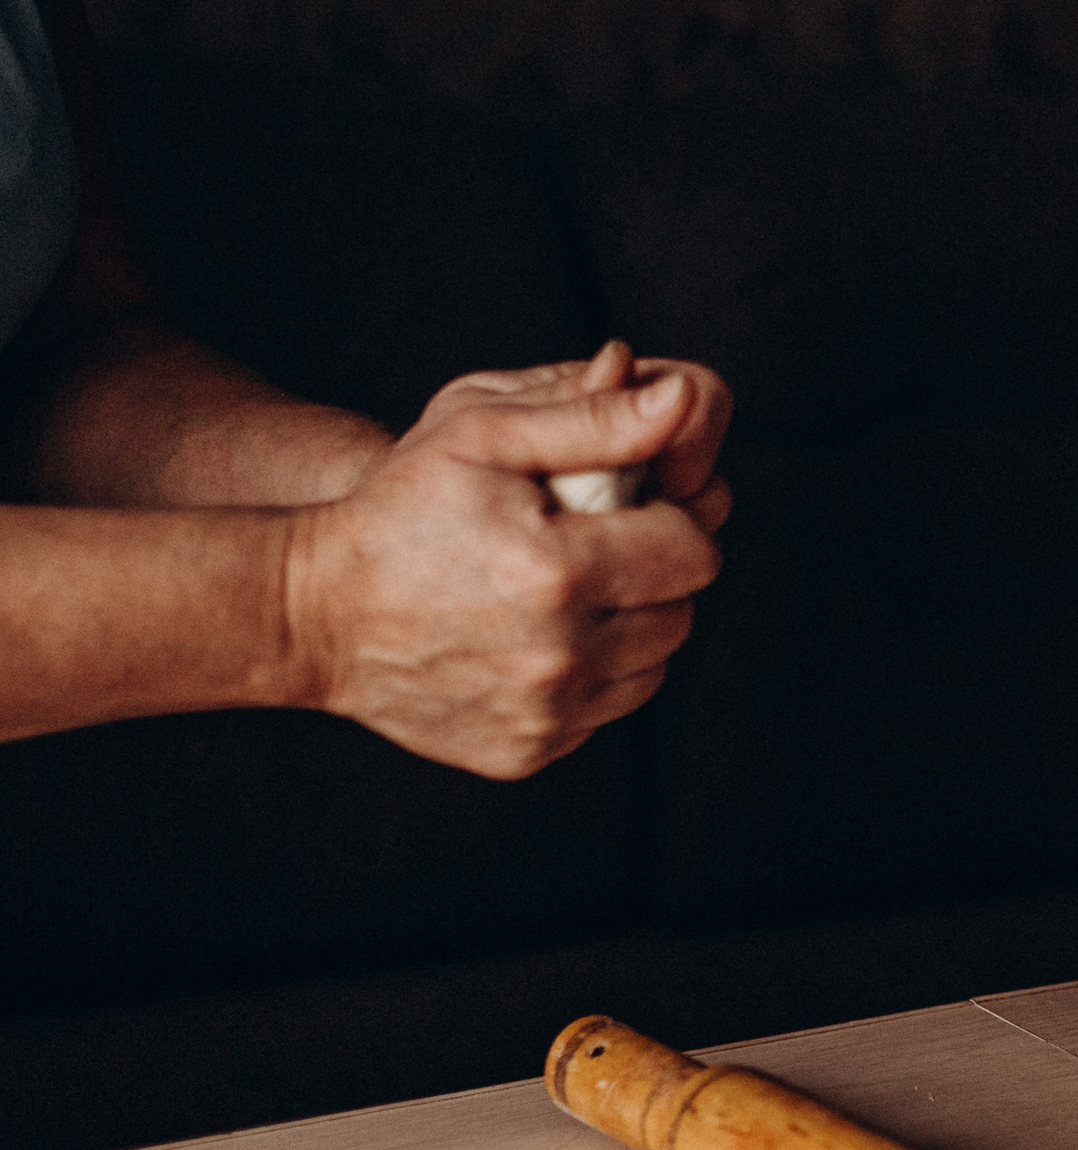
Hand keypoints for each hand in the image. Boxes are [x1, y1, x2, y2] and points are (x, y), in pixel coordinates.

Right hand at [285, 358, 724, 778]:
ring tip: (567, 592)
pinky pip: (602, 712)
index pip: (694, 551)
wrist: (311, 612)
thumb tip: (683, 397)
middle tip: (595, 547)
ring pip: (651, 668)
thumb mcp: (484, 433)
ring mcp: (543, 714)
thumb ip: (595, 417)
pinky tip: (534, 638)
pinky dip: (588, 677)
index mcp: (559, 571)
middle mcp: (559, 655)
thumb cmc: (399, 507)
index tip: (631, 507)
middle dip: (653, 575)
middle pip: (679, 613)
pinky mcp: (525, 751)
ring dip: (629, 628)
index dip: (671, 520)